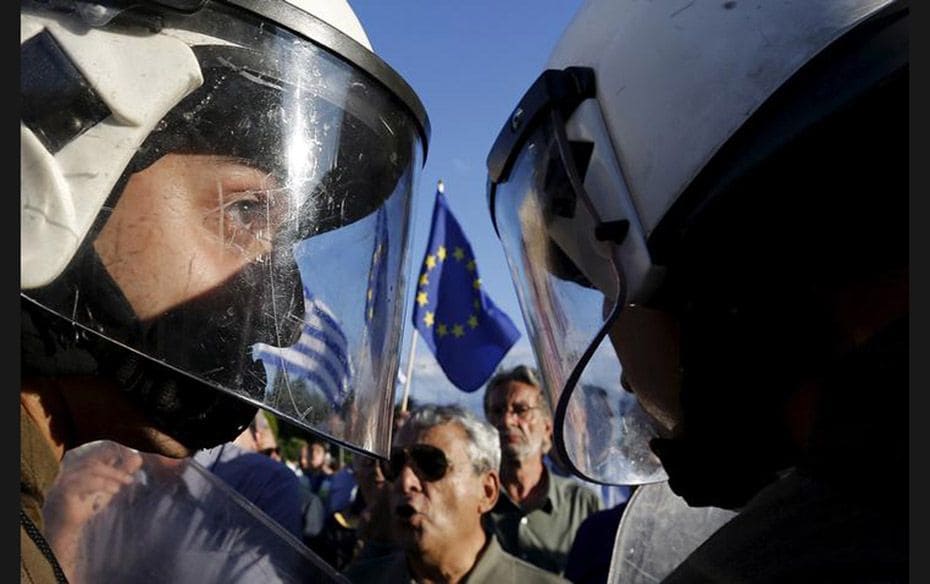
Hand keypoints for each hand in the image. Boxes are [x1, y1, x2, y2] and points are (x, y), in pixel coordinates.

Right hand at [43, 441, 142, 580]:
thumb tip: (137, 459)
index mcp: (80, 467)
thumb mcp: (108, 488)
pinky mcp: (63, 492)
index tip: (135, 459)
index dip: (118, 452)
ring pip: (91, 469)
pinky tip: (114, 490)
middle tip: (132, 476)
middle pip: (96, 461)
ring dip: (112, 474)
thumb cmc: (86, 507)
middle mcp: (71, 470)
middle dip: (117, 466)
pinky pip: (84, 483)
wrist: (66, 530)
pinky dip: (102, 484)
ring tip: (126, 482)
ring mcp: (65, 480)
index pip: (99, 452)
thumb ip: (120, 474)